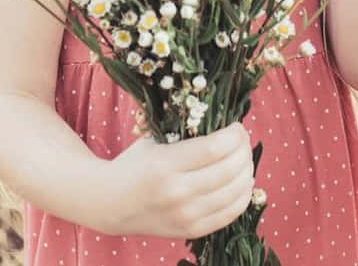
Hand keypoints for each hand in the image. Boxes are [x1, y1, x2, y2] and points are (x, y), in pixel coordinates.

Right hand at [100, 123, 256, 238]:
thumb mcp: (153, 141)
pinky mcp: (191, 230)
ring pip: (235, 192)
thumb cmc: (133, 165)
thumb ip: (186, 135)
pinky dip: (243, 196)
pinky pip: (230, 214)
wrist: (110, 204)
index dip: (234, 135)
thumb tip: (226, 128)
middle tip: (242, 141)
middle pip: (229, 169)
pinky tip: (242, 182)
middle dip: (244, 150)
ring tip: (244, 159)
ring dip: (247, 171)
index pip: (215, 148)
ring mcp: (186, 215)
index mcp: (164, 164)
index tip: (236, 127)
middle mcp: (177, 192)